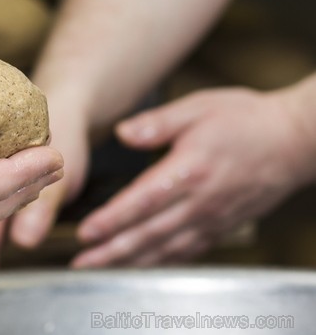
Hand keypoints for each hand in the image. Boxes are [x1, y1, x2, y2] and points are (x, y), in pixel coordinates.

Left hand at [73, 87, 314, 267]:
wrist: (294, 140)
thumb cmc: (246, 119)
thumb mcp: (198, 107)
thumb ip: (157, 123)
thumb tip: (122, 132)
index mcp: (189, 170)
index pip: (142, 201)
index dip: (112, 220)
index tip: (87, 232)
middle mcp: (200, 201)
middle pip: (149, 233)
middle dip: (111, 250)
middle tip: (82, 261)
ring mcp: (212, 218)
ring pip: (166, 248)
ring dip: (130, 261)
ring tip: (100, 268)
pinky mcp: (222, 226)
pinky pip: (188, 251)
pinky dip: (162, 262)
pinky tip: (142, 265)